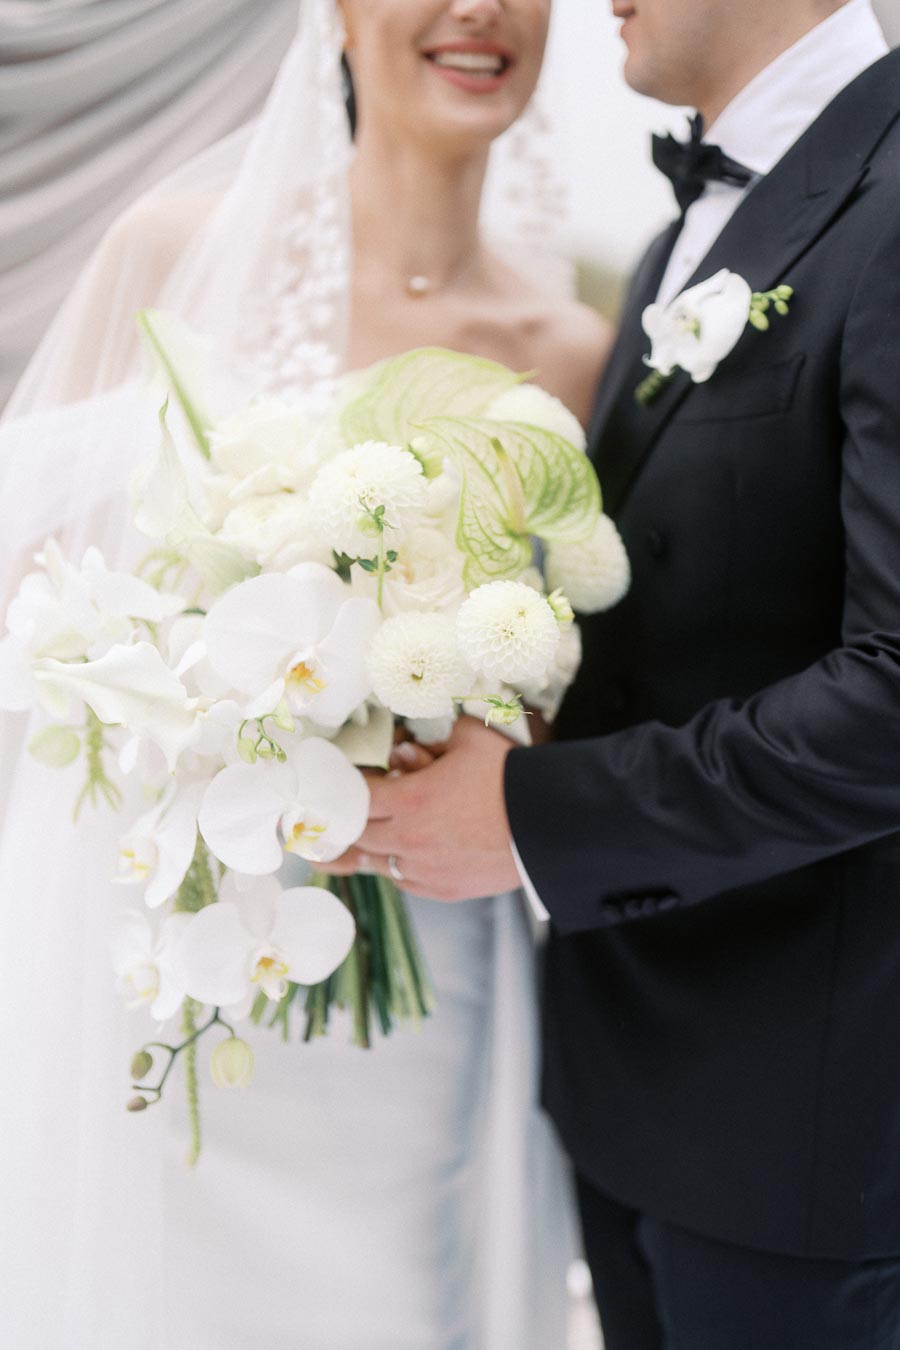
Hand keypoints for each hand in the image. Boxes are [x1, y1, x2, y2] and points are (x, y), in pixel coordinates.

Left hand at [321, 717, 520, 900]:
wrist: (549, 823)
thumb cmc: (511, 776)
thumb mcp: (470, 739)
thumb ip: (431, 739)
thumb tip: (402, 749)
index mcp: (410, 801)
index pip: (354, 799)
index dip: (346, 789)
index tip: (345, 783)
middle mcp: (410, 841)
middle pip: (358, 835)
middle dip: (352, 819)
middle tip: (349, 809)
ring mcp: (425, 870)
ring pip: (376, 864)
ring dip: (371, 846)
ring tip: (367, 835)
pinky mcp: (444, 890)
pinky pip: (403, 880)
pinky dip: (397, 866)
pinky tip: (403, 854)